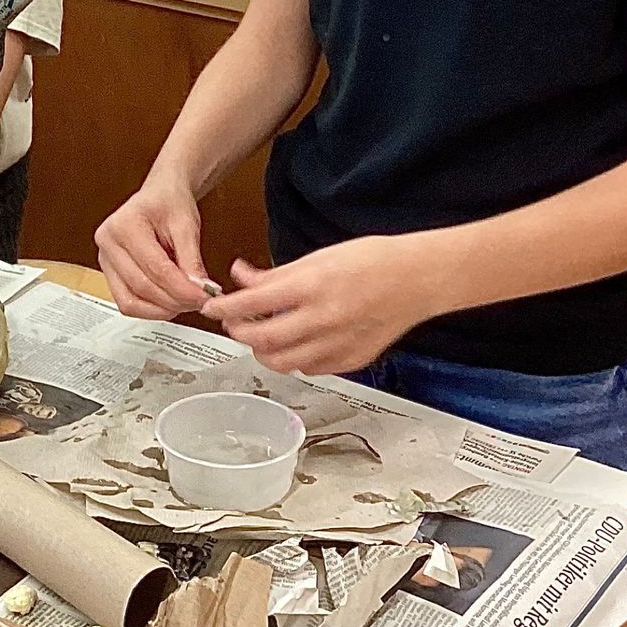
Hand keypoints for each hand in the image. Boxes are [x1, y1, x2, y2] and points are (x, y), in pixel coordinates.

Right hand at [95, 172, 212, 318]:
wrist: (160, 195)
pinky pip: (127, 302)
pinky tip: (170, 302)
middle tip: (200, 301)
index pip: (155, 268)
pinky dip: (150, 308)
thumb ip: (192, 261)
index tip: (204, 296)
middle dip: (175, 301)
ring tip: (186, 302)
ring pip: (131, 301)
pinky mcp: (110, 274)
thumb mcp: (186, 225)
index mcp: (124, 224)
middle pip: (142, 287)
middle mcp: (108, 243)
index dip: (182, 288)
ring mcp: (105, 260)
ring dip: (161, 309)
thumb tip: (200, 291)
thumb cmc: (169, 202)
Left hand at [203, 241, 441, 376]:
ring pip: (282, 362)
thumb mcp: (317, 257)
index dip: (224, 308)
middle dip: (238, 332)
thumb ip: (275, 274)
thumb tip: (240, 278)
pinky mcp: (350, 361)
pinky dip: (292, 360)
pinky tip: (291, 345)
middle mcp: (322, 320)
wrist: (416, 279)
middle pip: (261, 340)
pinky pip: (309, 369)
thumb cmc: (372, 260)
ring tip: (258, 336)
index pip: (252, 305)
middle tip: (232, 323)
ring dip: (262, 351)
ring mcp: (338, 345)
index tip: (210, 307)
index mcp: (311, 287)